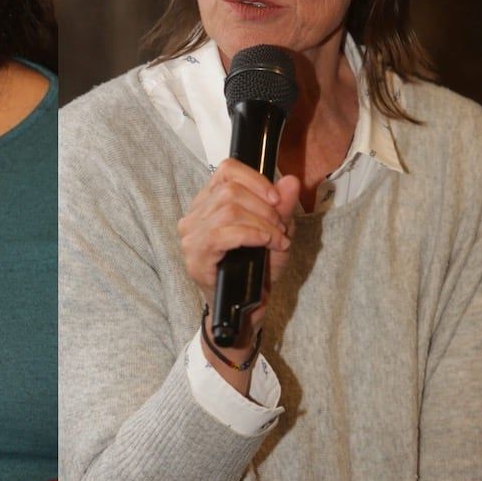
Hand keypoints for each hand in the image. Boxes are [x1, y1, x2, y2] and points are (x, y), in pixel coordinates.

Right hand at [178, 158, 300, 338]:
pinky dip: (253, 234)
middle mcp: (194, 216)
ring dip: (262, 223)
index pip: (226, 170)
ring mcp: (191, 236)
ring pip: (229, 209)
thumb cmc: (255, 272)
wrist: (244, 310)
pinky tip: (267, 244)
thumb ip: (282, 208)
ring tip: (277, 239)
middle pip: (230, 190)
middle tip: (280, 228)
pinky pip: (224, 233)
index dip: (256, 180)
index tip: (277, 200)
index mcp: (208, 203)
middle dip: (264, 207)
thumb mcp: (276, 234)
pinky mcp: (195, 256)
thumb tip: (290, 180)